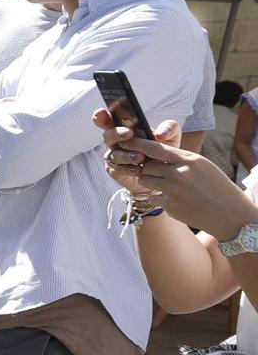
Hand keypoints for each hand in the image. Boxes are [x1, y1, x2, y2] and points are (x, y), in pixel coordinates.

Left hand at [99, 110, 256, 237]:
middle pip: (146, 165)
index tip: (127, 142)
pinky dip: (159, 196)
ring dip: (149, 181)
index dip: (138, 145)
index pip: (155, 148)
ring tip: (165, 183)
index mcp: (189, 160)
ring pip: (145, 180)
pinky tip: (174, 198)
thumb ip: (179, 159)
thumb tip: (156, 154)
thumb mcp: (201, 165)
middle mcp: (179, 174)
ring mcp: (172, 190)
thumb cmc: (216, 186)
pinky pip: (153, 197)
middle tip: (154, 170)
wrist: (228, 213)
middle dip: (146, 167)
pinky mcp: (168, 205)